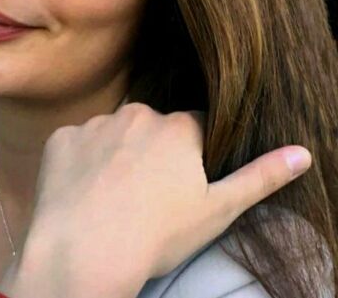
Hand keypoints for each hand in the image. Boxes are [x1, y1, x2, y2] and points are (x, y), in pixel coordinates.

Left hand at [12, 103, 311, 293]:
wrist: (86, 249)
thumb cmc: (158, 233)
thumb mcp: (219, 209)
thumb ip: (261, 176)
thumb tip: (302, 153)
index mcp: (176, 128)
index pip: (193, 127)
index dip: (191, 154)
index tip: (182, 181)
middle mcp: (136, 114)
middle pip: (150, 128)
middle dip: (152, 150)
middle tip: (145, 193)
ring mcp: (94, 124)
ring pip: (112, 134)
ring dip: (115, 154)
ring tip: (112, 195)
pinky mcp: (62, 137)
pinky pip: (77, 144)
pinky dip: (81, 162)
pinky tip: (82, 191)